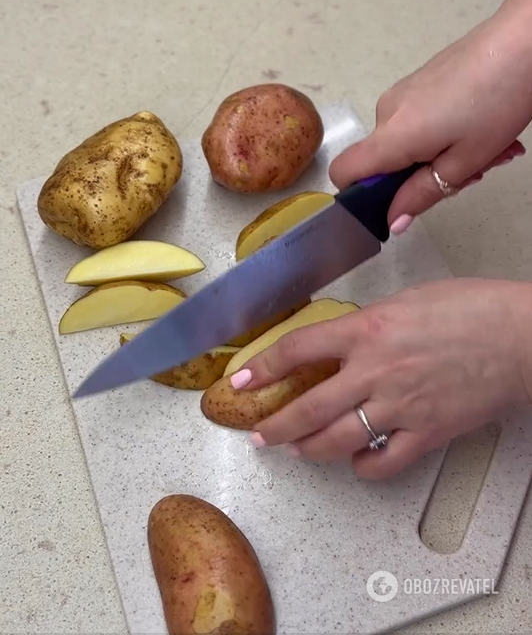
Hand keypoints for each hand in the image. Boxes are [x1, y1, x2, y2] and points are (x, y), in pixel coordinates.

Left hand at [230, 279, 530, 478]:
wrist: (520, 337)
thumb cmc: (471, 308)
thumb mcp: (406, 301)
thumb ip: (369, 325)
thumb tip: (345, 344)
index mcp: (367, 329)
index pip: (298, 350)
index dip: (262, 367)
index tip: (240, 379)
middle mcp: (375, 371)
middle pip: (307, 408)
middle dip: (274, 426)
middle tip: (258, 434)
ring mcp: (400, 407)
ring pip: (336, 441)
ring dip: (308, 449)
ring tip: (295, 449)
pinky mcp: (426, 433)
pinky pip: (383, 463)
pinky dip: (363, 468)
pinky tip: (356, 462)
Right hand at [329, 0, 531, 233]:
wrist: (523, 39)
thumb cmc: (496, 103)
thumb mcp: (464, 162)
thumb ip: (422, 195)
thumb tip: (393, 222)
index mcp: (392, 136)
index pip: (343, 172)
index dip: (360, 194)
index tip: (397, 201)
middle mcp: (386, 112)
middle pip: (384, 161)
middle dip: (421, 175)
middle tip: (471, 171)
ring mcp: (403, 92)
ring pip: (407, 142)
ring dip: (440, 153)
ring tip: (487, 147)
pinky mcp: (419, 80)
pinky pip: (419, 121)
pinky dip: (444, 131)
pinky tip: (481, 124)